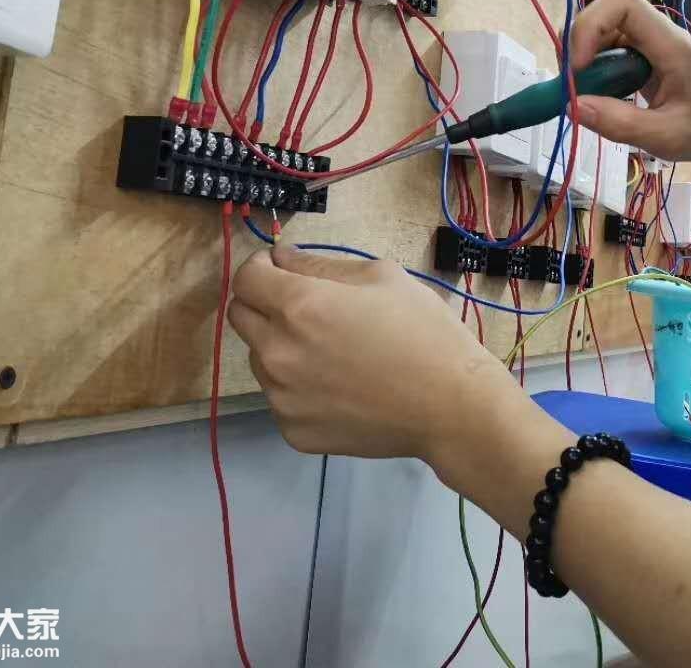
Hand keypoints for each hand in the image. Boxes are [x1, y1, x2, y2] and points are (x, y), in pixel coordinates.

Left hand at [229, 246, 530, 477]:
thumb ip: (321, 264)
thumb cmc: (423, 331)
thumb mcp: (382, 277)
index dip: (261, 267)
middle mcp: (277, 352)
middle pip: (240, 316)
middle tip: (309, 310)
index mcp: (298, 306)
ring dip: (282, 347)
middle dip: (265, 303)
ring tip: (333, 354)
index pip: (245, 277)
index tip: (282, 270)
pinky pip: (282, 398)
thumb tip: (281, 258)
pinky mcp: (292, 431)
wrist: (450, 406)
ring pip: (260, 359)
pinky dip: (301, 388)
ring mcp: (281, 397)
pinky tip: (342, 388)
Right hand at [570, 0, 690, 160]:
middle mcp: (655, 33)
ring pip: (598, 31)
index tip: (581, 67)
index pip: (623, 3)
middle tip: (575, 87)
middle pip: (603, 12)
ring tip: (585, 96)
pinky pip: (603, 49)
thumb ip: (623, 124)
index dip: (591, 25)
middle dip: (579, 45)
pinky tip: (598, 97)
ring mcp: (645, 41)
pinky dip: (591, 70)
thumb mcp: (670, 137)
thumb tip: (574, 107)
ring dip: (582, 60)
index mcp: (670, 44)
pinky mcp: (637, 53)